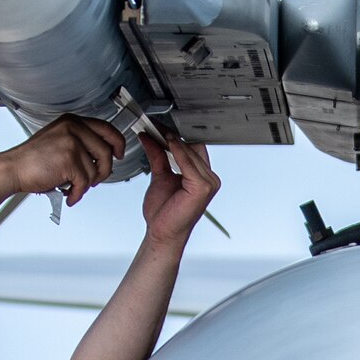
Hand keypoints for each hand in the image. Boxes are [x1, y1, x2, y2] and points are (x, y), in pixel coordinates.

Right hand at [0, 115, 126, 206]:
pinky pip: (85, 182)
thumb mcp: (58, 139)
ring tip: (74, 186)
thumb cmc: (32, 160)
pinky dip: (78, 193)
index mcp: (72, 121)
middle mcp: (73, 128)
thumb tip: (103, 154)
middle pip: (106, 152)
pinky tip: (69, 193)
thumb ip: (80, 141)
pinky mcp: (69, 160)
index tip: (119, 153)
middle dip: (103, 171)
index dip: (117, 143)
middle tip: (94, 179)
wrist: (12, 169)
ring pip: (96, 170)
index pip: (106, 129)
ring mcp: (71, 143)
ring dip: (87, 184)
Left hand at [139, 132, 218, 247]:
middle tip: (154, 126)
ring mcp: (209, 183)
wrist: (162, 233)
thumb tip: (149, 138)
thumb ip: (157, 157)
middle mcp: (209, 179)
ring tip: (157, 132)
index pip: (193, 148)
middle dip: (172, 136)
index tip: (158, 127)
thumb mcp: (159, 177)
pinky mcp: (203, 188)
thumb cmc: (163, 212)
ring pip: (191, 153)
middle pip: (193, 147)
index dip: (175, 136)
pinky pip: (190, 163)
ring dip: (174, 142)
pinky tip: (168, 142)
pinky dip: (178, 151)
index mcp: (202, 177)